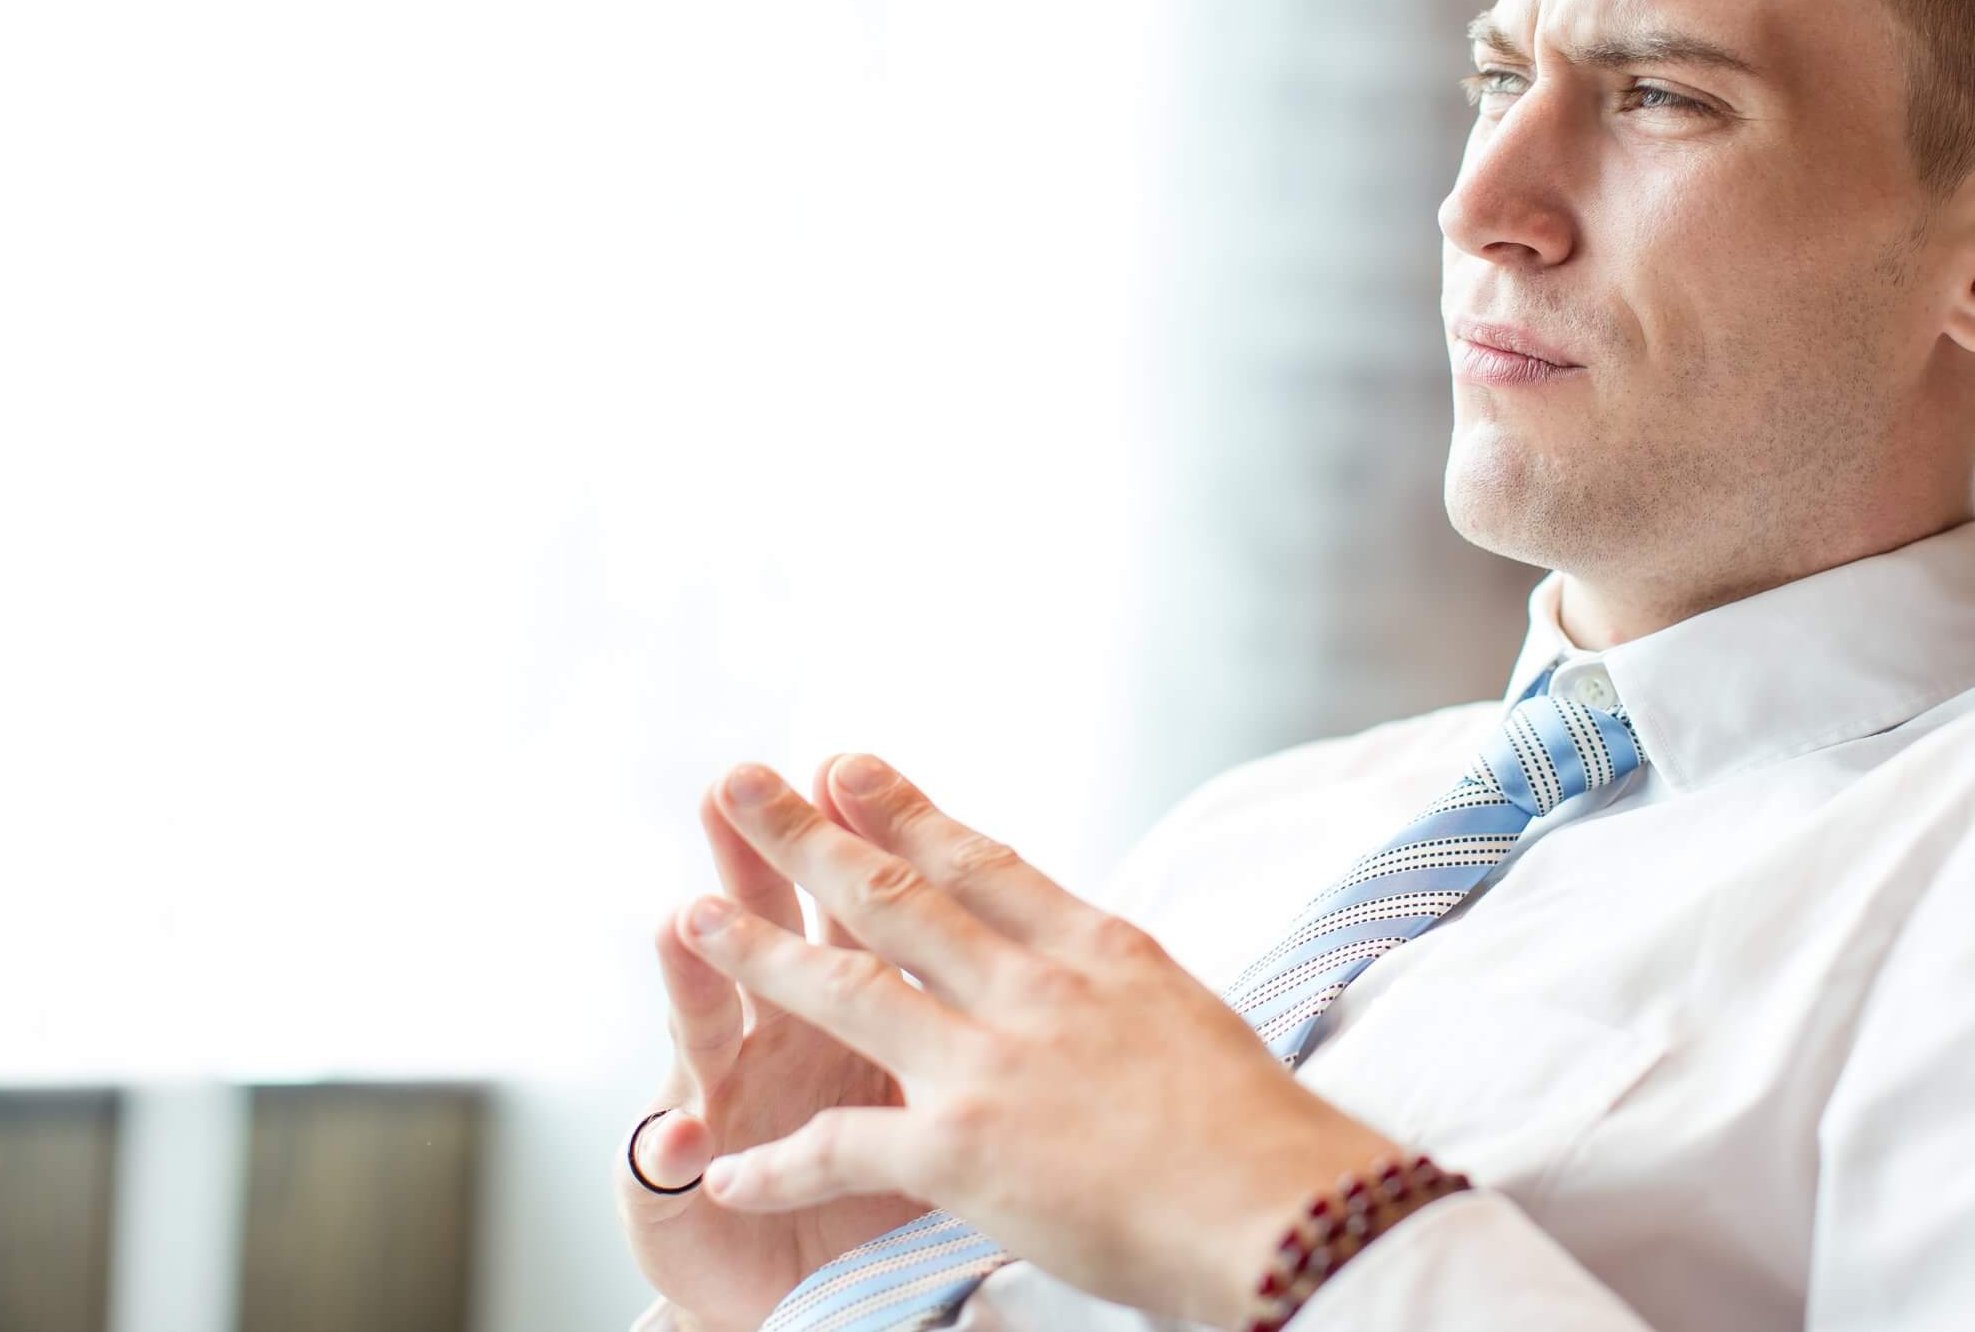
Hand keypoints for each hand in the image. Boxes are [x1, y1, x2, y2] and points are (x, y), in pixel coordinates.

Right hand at [615, 771, 936, 1331]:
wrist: (812, 1292)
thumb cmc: (898, 1181)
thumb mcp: (944, 1105)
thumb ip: (954, 1020)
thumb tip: (1025, 942)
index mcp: (855, 1011)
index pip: (858, 908)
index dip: (855, 843)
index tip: (852, 768)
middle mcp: (776, 1040)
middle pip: (767, 936)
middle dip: (751, 859)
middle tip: (733, 787)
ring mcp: (718, 1106)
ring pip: (705, 1031)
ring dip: (692, 976)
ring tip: (682, 923)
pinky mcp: (673, 1193)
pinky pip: (662, 1169)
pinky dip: (669, 1151)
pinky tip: (676, 1136)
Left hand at [677, 753, 1406, 1330]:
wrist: (1279, 1207)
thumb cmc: (1262, 1135)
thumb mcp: (1190, 1019)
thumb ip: (1119, 990)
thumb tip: (1095, 970)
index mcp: (1097, 951)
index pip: (980, 862)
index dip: (902, 811)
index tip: (847, 766)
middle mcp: (1034, 989)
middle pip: (897, 898)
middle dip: (810, 838)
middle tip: (743, 785)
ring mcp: (991, 1063)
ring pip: (847, 990)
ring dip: (761, 953)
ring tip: (695, 916)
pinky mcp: (962, 1151)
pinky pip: (841, 1148)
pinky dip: (775, 1167)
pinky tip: (725, 1173)